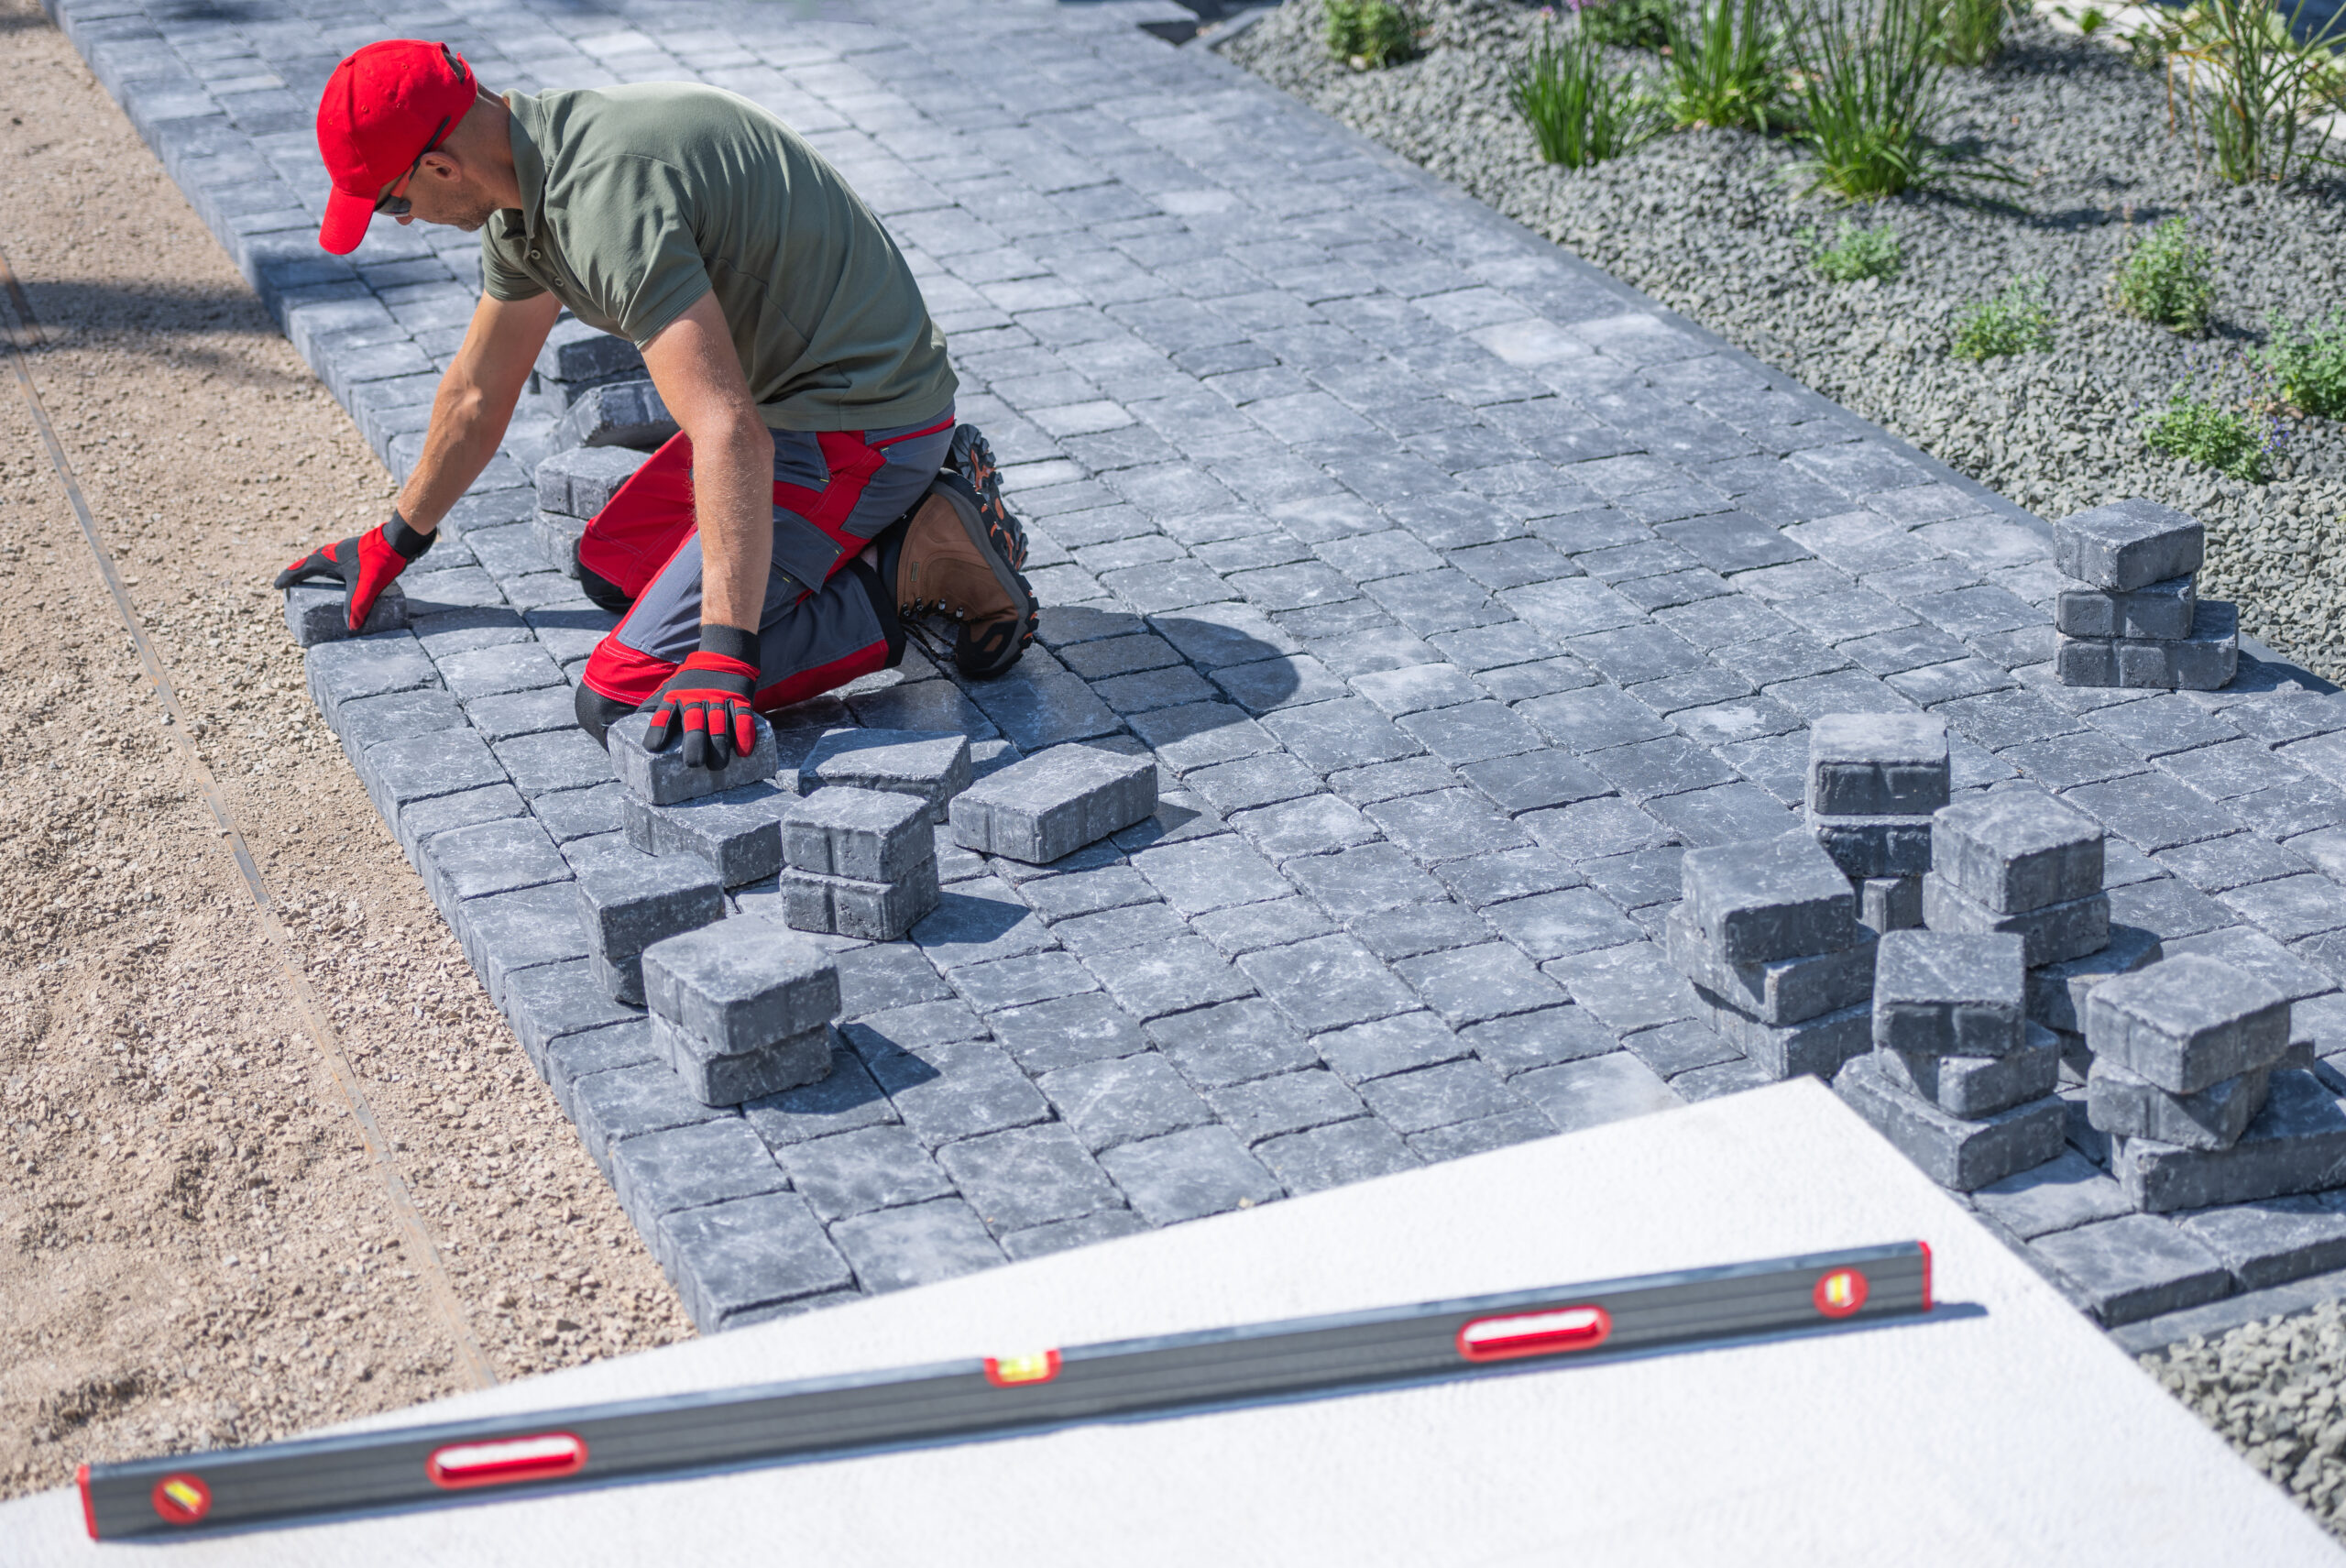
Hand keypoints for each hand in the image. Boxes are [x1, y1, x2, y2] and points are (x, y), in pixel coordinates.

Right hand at [274, 512, 433, 630]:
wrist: (399, 540)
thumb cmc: (380, 559)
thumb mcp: (366, 585)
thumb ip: (357, 605)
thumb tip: (351, 627)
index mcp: (326, 558)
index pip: (300, 569)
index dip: (287, 578)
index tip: (275, 586)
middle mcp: (331, 553)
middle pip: (309, 565)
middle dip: (299, 576)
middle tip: (293, 587)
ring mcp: (344, 552)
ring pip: (324, 563)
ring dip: (316, 574)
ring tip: (316, 586)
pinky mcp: (357, 554)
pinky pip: (338, 565)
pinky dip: (333, 573)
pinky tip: (342, 581)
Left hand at [641, 625, 761, 769]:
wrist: (724, 654)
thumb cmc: (694, 680)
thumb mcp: (672, 687)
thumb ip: (657, 705)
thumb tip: (636, 722)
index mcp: (676, 697)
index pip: (664, 714)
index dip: (658, 729)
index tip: (653, 747)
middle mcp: (696, 698)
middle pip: (694, 723)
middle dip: (694, 744)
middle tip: (693, 763)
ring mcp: (719, 698)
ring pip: (719, 724)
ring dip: (718, 745)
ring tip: (717, 765)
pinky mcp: (740, 699)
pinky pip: (743, 717)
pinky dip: (744, 734)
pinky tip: (743, 752)